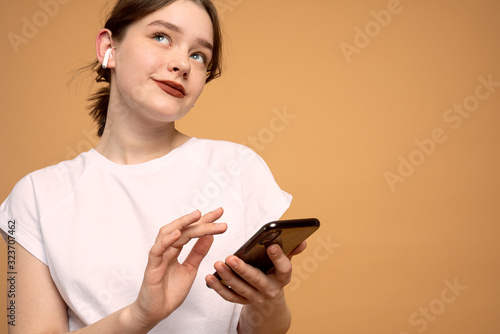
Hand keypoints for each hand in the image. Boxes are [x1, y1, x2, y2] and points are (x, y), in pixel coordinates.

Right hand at [130, 208, 226, 327]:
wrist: (156, 312)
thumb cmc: (170, 291)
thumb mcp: (190, 269)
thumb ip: (198, 253)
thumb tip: (210, 236)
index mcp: (175, 249)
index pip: (191, 230)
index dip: (205, 221)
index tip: (220, 212)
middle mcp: (166, 249)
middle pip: (183, 229)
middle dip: (200, 220)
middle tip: (218, 213)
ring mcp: (158, 256)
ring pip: (168, 233)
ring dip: (183, 223)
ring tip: (198, 216)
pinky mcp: (152, 267)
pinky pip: (157, 250)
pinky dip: (166, 241)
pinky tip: (177, 234)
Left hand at [205, 241, 307, 304]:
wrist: (270, 299)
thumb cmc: (275, 273)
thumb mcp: (284, 263)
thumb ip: (291, 250)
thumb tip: (302, 240)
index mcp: (283, 277)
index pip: (284, 268)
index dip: (278, 258)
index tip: (271, 246)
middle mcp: (270, 289)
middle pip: (257, 280)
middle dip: (243, 269)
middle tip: (231, 258)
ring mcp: (256, 297)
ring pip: (241, 288)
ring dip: (228, 277)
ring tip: (218, 264)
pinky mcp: (244, 301)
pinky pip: (230, 297)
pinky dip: (219, 288)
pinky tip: (210, 278)